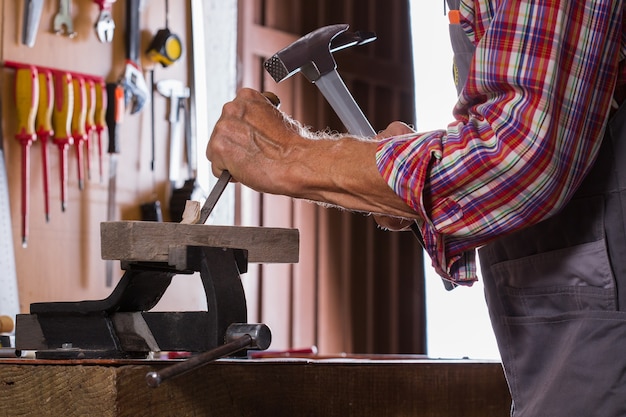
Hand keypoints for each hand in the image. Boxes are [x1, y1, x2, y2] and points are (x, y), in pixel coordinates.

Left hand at [207, 89, 420, 217]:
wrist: (301, 168)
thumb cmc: (309, 153)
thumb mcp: (299, 128)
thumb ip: (296, 120)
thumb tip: (389, 127)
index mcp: (253, 96)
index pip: (238, 111)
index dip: (249, 130)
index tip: (261, 142)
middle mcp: (236, 104)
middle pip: (227, 127)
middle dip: (240, 142)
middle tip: (259, 156)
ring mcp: (226, 123)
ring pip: (220, 143)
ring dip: (234, 156)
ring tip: (255, 165)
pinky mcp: (220, 144)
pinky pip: (215, 160)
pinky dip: (226, 170)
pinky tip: (244, 172)